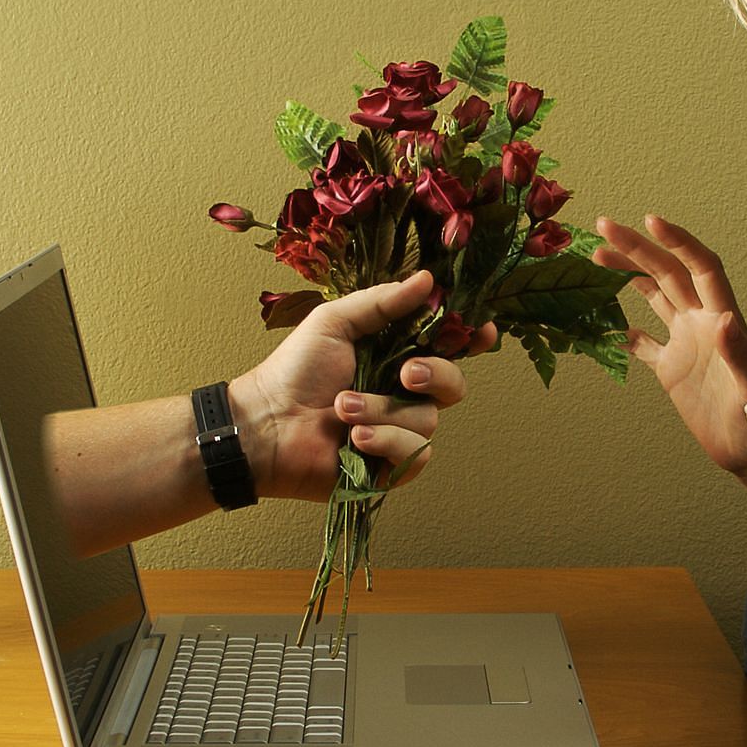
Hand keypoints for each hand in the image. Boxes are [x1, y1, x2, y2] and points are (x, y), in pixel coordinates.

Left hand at [230, 270, 496, 501]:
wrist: (265, 424)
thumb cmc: (294, 370)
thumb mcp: (335, 322)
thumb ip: (383, 301)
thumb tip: (428, 279)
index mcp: (397, 354)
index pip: (449, 346)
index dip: (471, 339)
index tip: (481, 331)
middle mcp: (404, 393)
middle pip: (454, 384)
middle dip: (437, 375)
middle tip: (405, 373)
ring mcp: (399, 431)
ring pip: (428, 421)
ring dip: (383, 411)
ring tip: (341, 407)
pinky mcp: (389, 467)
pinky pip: (414, 455)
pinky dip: (384, 442)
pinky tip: (353, 437)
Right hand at [592, 214, 746, 502]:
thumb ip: (739, 354)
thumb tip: (724, 319)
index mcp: (722, 320)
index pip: (701, 268)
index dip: (678, 242)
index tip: (649, 221)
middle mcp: (702, 323)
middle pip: (669, 272)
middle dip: (638, 247)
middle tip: (604, 226)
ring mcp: (685, 343)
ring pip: (654, 295)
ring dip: (629, 273)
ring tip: (597, 257)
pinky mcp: (671, 368)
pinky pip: (644, 341)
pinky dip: (624, 329)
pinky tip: (603, 320)